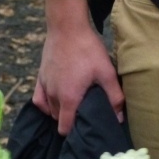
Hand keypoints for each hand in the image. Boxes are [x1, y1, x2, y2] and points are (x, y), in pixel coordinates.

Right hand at [33, 0, 123, 134]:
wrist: (66, 27)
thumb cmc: (87, 49)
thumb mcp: (106, 72)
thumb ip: (114, 97)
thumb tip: (119, 118)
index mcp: (68, 98)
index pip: (65, 128)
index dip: (74, 132)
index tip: (85, 128)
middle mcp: (53, 95)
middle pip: (57, 120)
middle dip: (69, 121)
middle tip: (84, 114)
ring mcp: (45, 86)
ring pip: (49, 111)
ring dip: (59, 112)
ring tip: (73, 106)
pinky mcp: (40, 77)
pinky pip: (39, 99)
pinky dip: (46, 104)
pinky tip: (55, 101)